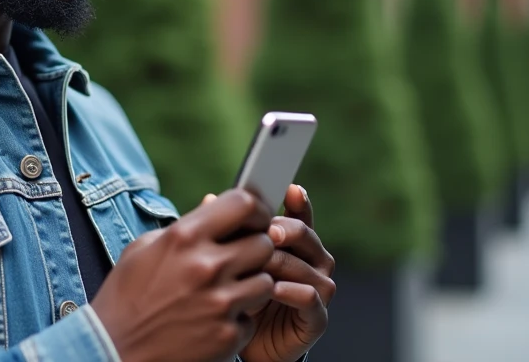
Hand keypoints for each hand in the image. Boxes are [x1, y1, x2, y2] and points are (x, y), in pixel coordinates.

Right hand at [91, 189, 276, 361]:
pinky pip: (251, 319)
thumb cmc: (124, 296)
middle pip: (263, 243)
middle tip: (240, 258)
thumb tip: (213, 206)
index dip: (257, 210)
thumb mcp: (144, 249)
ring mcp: (220, 303)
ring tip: (225, 291)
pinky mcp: (227, 336)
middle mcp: (206, 266)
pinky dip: (237, 319)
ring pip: (266, 282)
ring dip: (251, 285)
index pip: (244, 203)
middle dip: (255, 249)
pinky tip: (213, 319)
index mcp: (184, 236)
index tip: (254, 219)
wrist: (113, 350)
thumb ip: (184, 227)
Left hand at [238, 185, 335, 361]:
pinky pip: (310, 297)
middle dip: (284, 230)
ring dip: (281, 262)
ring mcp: (318, 287)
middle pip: (304, 234)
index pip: (299, 213)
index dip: (298, 201)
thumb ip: (226, 229)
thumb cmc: (239, 292)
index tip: (289, 189)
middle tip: (265, 232)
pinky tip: (272, 288)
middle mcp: (312, 260)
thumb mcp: (230, 258)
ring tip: (258, 264)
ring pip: (305, 264)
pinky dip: (291, 291)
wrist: (243, 340)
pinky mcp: (316, 317)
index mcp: (294, 241)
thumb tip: (210, 198)